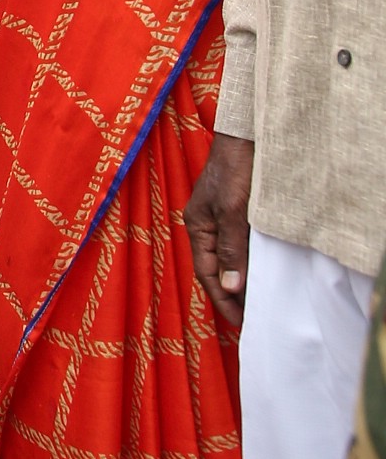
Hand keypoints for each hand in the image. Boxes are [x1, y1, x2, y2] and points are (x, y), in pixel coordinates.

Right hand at [184, 129, 253, 330]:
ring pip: (228, 257)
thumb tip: (229, 287)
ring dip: (240, 279)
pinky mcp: (237, 211)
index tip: (240, 323)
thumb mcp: (233, 212)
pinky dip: (248, 262)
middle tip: (249, 320)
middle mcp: (206, 225)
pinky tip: (261, 272)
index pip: (206, 273)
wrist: (247, 135)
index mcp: (197, 225)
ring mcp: (221, 217)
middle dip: (229, 295)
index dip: (222, 300)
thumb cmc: (236, 169)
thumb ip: (231, 249)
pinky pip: (240, 245)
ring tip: (256, 303)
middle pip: (215, 268)